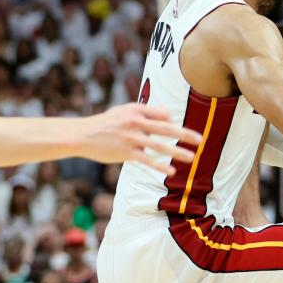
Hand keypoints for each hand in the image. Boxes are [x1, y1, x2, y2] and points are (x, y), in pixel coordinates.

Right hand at [78, 104, 202, 175]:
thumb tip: (167, 116)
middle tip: (201, 140)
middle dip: (185, 134)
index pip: (162, 114)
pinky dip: (159, 167)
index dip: (172, 121)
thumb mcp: (123, 112)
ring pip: (159, 145)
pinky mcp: (126, 152)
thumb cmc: (105, 123)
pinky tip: (171, 173)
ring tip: (192, 157)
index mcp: (136, 110)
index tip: (180, 131)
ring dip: (177, 152)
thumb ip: (145, 113)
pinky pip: (147, 160)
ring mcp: (131, 138)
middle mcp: (135, 122)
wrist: (82, 135)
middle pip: (166, 128)